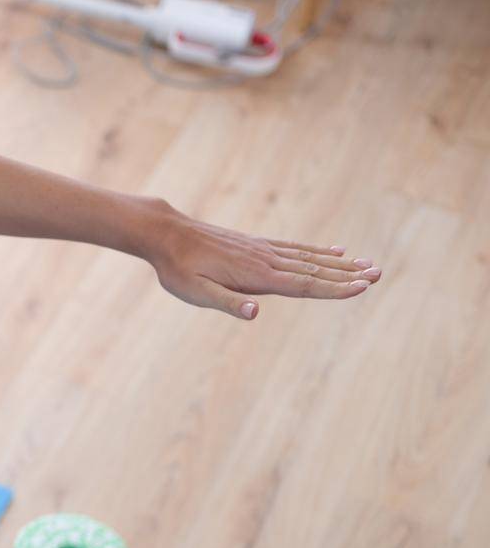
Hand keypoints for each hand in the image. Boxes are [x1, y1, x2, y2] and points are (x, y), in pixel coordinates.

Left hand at [142, 200, 381, 320]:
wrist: (167, 234)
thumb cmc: (177, 269)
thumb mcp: (194, 292)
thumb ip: (226, 302)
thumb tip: (254, 313)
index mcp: (255, 276)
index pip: (303, 285)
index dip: (334, 288)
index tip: (363, 288)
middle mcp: (265, 260)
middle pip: (314, 270)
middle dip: (348, 275)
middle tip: (380, 275)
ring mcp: (263, 250)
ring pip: (310, 258)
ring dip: (341, 263)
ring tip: (369, 264)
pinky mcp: (257, 245)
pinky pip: (296, 248)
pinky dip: (320, 250)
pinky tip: (337, 249)